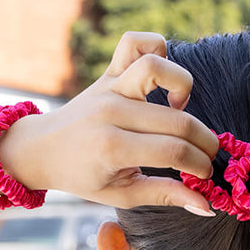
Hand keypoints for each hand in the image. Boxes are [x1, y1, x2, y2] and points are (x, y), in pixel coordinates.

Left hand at [0, 31, 218, 213]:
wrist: (42, 149)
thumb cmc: (84, 176)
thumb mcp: (123, 194)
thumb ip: (165, 196)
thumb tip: (207, 206)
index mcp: (112, 148)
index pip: (173, 152)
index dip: (199, 165)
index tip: (205, 176)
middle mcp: (112, 112)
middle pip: (177, 120)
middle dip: (204, 142)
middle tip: (206, 156)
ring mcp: (109, 86)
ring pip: (158, 66)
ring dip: (183, 88)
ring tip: (181, 112)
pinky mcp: (108, 72)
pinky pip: (135, 44)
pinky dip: (157, 49)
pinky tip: (162, 81)